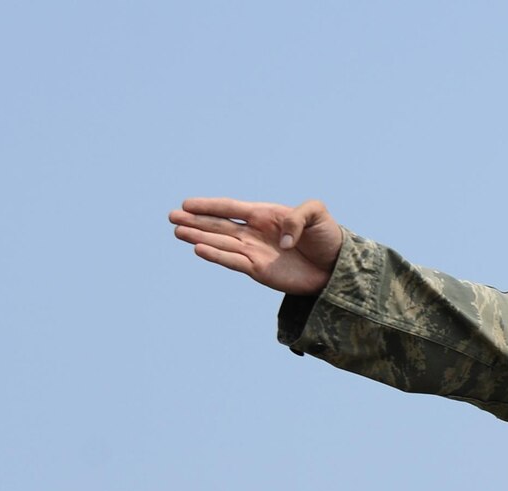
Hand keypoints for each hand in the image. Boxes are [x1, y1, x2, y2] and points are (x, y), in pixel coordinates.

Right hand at [169, 197, 342, 294]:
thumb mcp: (317, 215)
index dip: (209, 206)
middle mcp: (254, 232)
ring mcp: (254, 251)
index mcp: (264, 214)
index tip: (186, 204)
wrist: (336, 265)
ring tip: (177, 232)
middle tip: (171, 217)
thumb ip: (299, 217)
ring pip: (220, 243)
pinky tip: (198, 249)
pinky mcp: (258, 270)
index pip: (231, 208)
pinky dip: (216, 256)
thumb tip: (283, 241)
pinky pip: (233, 261)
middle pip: (218, 225)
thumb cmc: (327, 236)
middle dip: (195, 221)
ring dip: (198, 237)